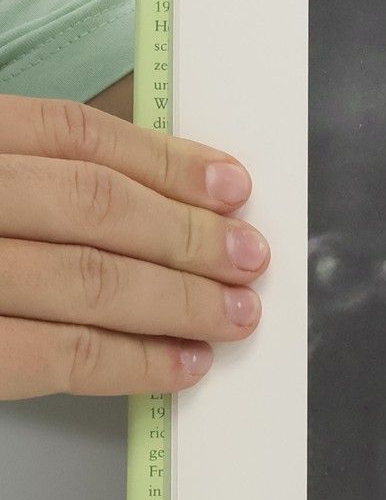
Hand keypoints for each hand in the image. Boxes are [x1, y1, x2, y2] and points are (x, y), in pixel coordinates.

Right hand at [0, 95, 266, 398]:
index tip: (230, 186)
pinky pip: (49, 356)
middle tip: (248, 257)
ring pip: (81, 278)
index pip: (71, 134)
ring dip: (176, 300)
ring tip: (234, 313)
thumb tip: (145, 194)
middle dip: (186, 235)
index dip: (165, 160)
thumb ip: (23, 175)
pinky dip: (128, 361)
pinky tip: (178, 365)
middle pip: (89, 204)